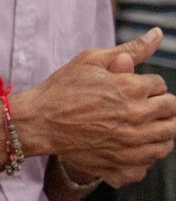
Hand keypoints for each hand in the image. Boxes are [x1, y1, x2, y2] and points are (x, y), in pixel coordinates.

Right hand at [12, 28, 175, 186]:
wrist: (38, 122)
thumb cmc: (62, 88)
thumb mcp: (91, 60)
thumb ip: (130, 49)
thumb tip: (158, 33)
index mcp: (132, 89)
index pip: (162, 87)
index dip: (146, 86)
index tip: (130, 89)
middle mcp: (137, 117)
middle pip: (172, 113)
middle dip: (159, 107)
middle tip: (136, 107)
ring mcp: (132, 145)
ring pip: (167, 140)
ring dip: (157, 131)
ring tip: (136, 126)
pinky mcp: (123, 166)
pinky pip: (148, 164)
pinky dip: (143, 157)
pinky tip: (127, 146)